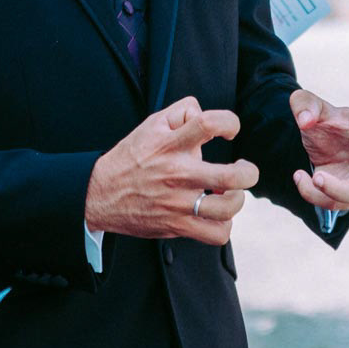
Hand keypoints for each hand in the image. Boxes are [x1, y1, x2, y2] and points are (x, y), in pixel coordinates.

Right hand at [85, 96, 259, 244]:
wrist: (100, 193)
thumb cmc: (129, 159)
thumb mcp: (149, 125)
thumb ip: (180, 112)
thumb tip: (204, 113)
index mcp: (170, 145)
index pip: (209, 123)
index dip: (230, 123)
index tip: (229, 130)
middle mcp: (177, 174)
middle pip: (230, 176)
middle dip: (248, 172)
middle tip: (244, 169)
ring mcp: (178, 203)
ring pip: (227, 208)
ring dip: (237, 200)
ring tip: (230, 194)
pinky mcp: (177, 225)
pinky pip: (216, 234)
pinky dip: (224, 226)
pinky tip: (217, 215)